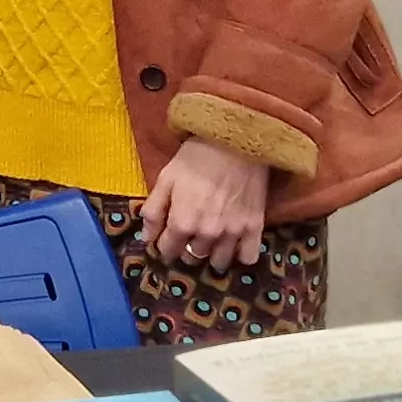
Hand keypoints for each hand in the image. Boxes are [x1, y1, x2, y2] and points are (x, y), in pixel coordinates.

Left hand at [136, 138, 272, 269]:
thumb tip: (147, 237)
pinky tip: (234, 243)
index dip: (164, 245)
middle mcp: (207, 234)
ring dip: (211, 254)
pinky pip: (248, 257)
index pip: (168, 251)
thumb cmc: (197, 156)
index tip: (167, 237)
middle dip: (186, 249)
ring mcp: (232, 233)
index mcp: (182, 223)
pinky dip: (241, 254)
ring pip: (219, 262)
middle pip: (192, 257)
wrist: (236, 140)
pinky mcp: (254, 227)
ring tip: (211, 240)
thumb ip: (154, 210)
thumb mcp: (166, 178)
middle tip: (189, 235)